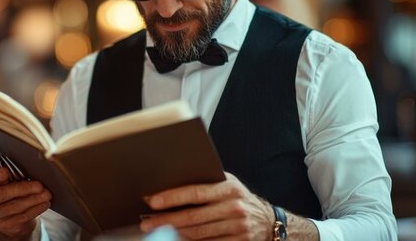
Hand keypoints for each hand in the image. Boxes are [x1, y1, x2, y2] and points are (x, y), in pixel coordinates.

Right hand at [0, 167, 51, 239]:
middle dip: (23, 189)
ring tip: (46, 194)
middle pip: (2, 194)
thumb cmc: (11, 194)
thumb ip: (13, 177)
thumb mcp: (9, 184)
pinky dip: (36, 209)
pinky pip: (23, 216)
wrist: (12, 218)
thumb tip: (29, 171)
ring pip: (15, 206)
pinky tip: (44, 204)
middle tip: (39, 186)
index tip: (7, 171)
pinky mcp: (6, 226)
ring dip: (33, 199)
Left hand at [140, 172, 271, 239]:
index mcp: (229, 188)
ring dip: (174, 233)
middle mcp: (234, 207)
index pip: (196, 192)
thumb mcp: (228, 185)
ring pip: (198, 234)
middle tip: (147, 222)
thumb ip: (207, 183)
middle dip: (166, 220)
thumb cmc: (239, 198)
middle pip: (193, 217)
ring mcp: (237, 227)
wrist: (268, 221)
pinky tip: (177, 239)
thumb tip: (173, 180)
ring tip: (156, 231)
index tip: (152, 201)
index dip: (172, 197)